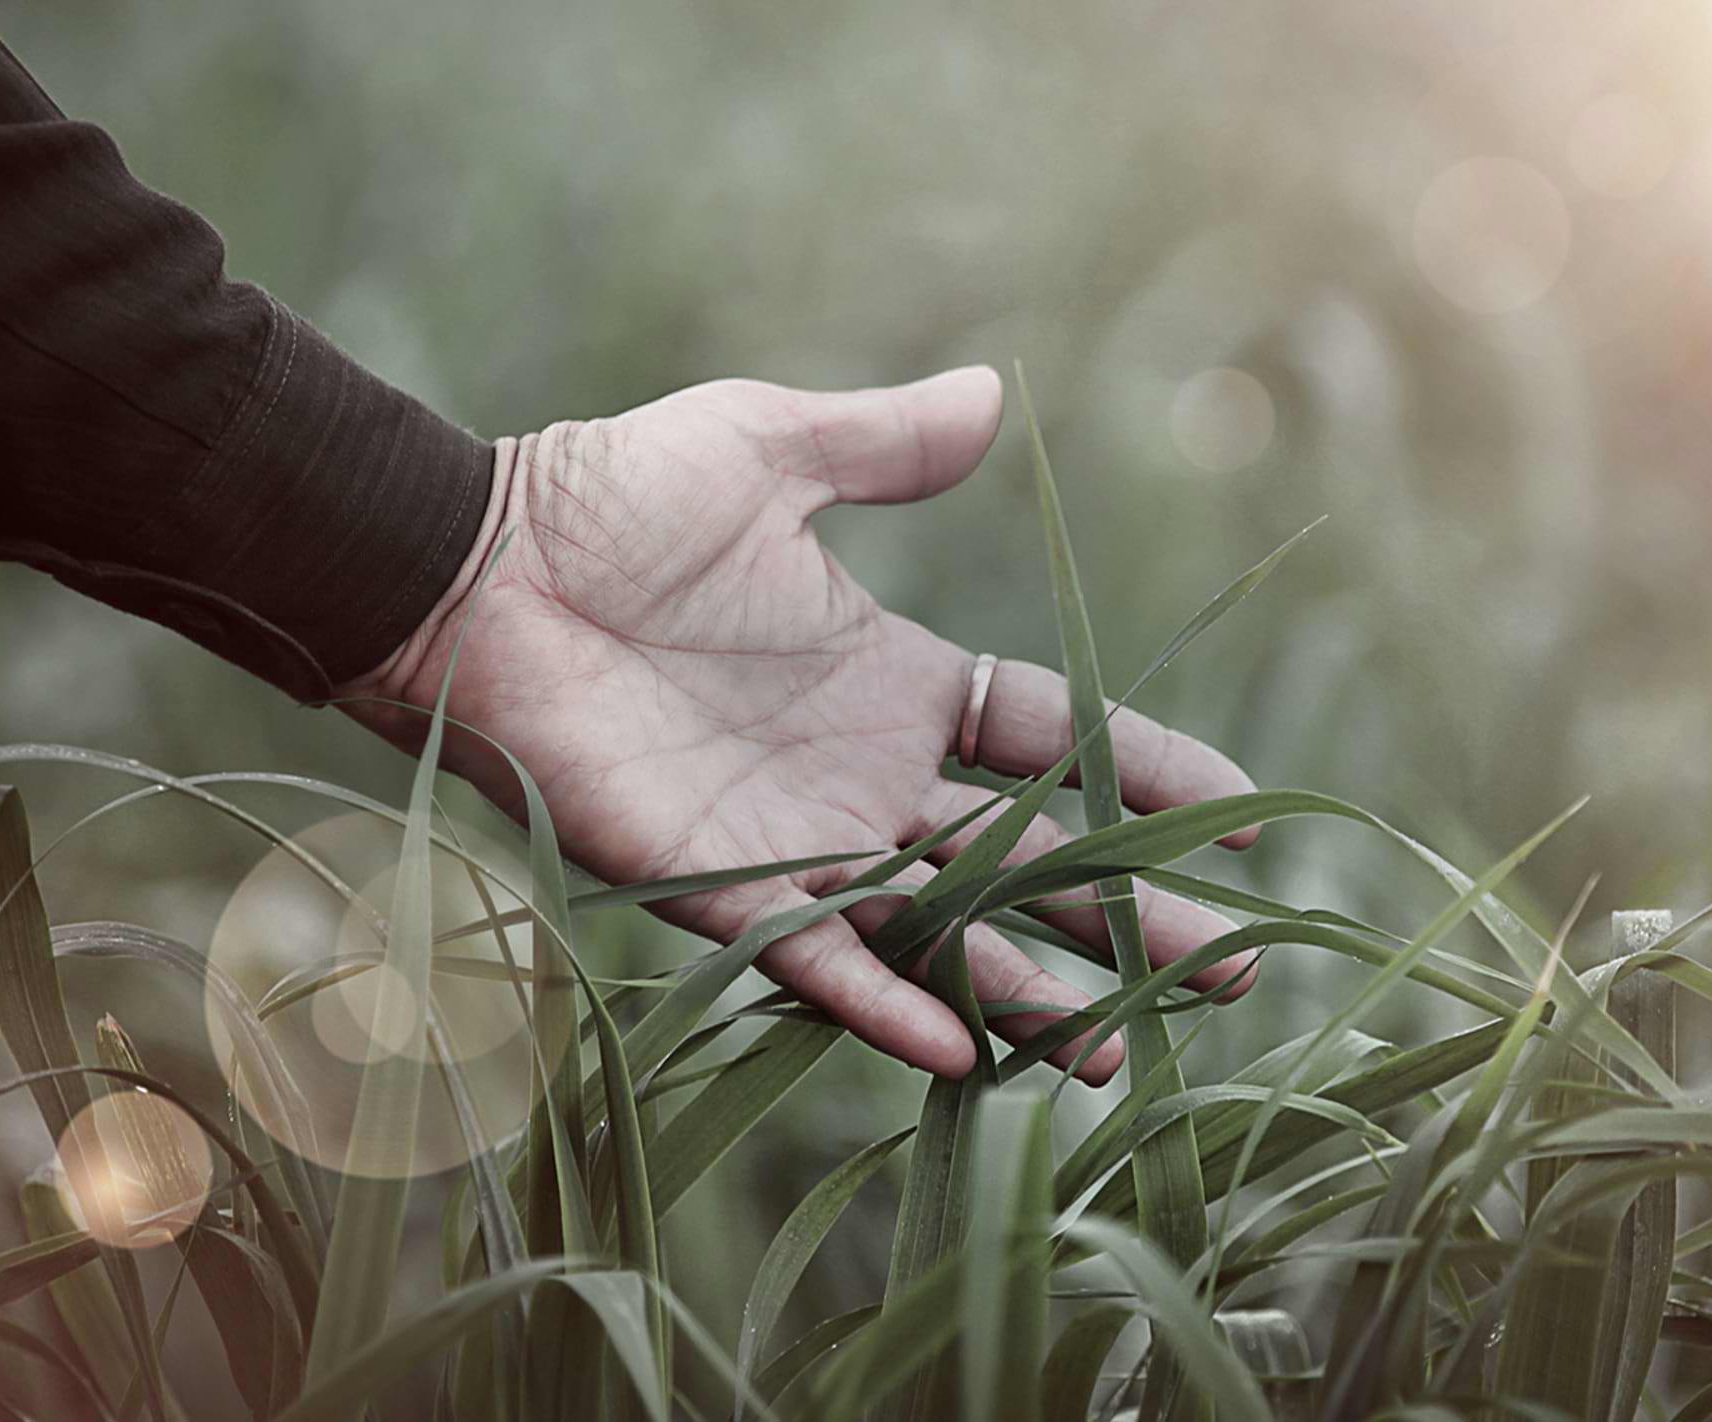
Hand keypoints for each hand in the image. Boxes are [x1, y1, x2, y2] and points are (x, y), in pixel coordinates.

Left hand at [342, 367, 1260, 1083]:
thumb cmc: (607, 504)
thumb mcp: (769, 450)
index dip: (1147, 770)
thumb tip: (996, 396)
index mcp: (891, 680)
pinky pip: (820, 956)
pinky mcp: (718, 886)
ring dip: (1038, 989)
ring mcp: (798, 840)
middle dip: (1129, 912)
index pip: (1051, 737)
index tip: (1239, 810)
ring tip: (1135, 1046)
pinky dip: (888, 1004)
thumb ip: (882, 444)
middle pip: (1027, 857)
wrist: (472, 569)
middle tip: (1233, 963)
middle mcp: (863, 776)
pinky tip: (968, 1057)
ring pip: (945, 929)